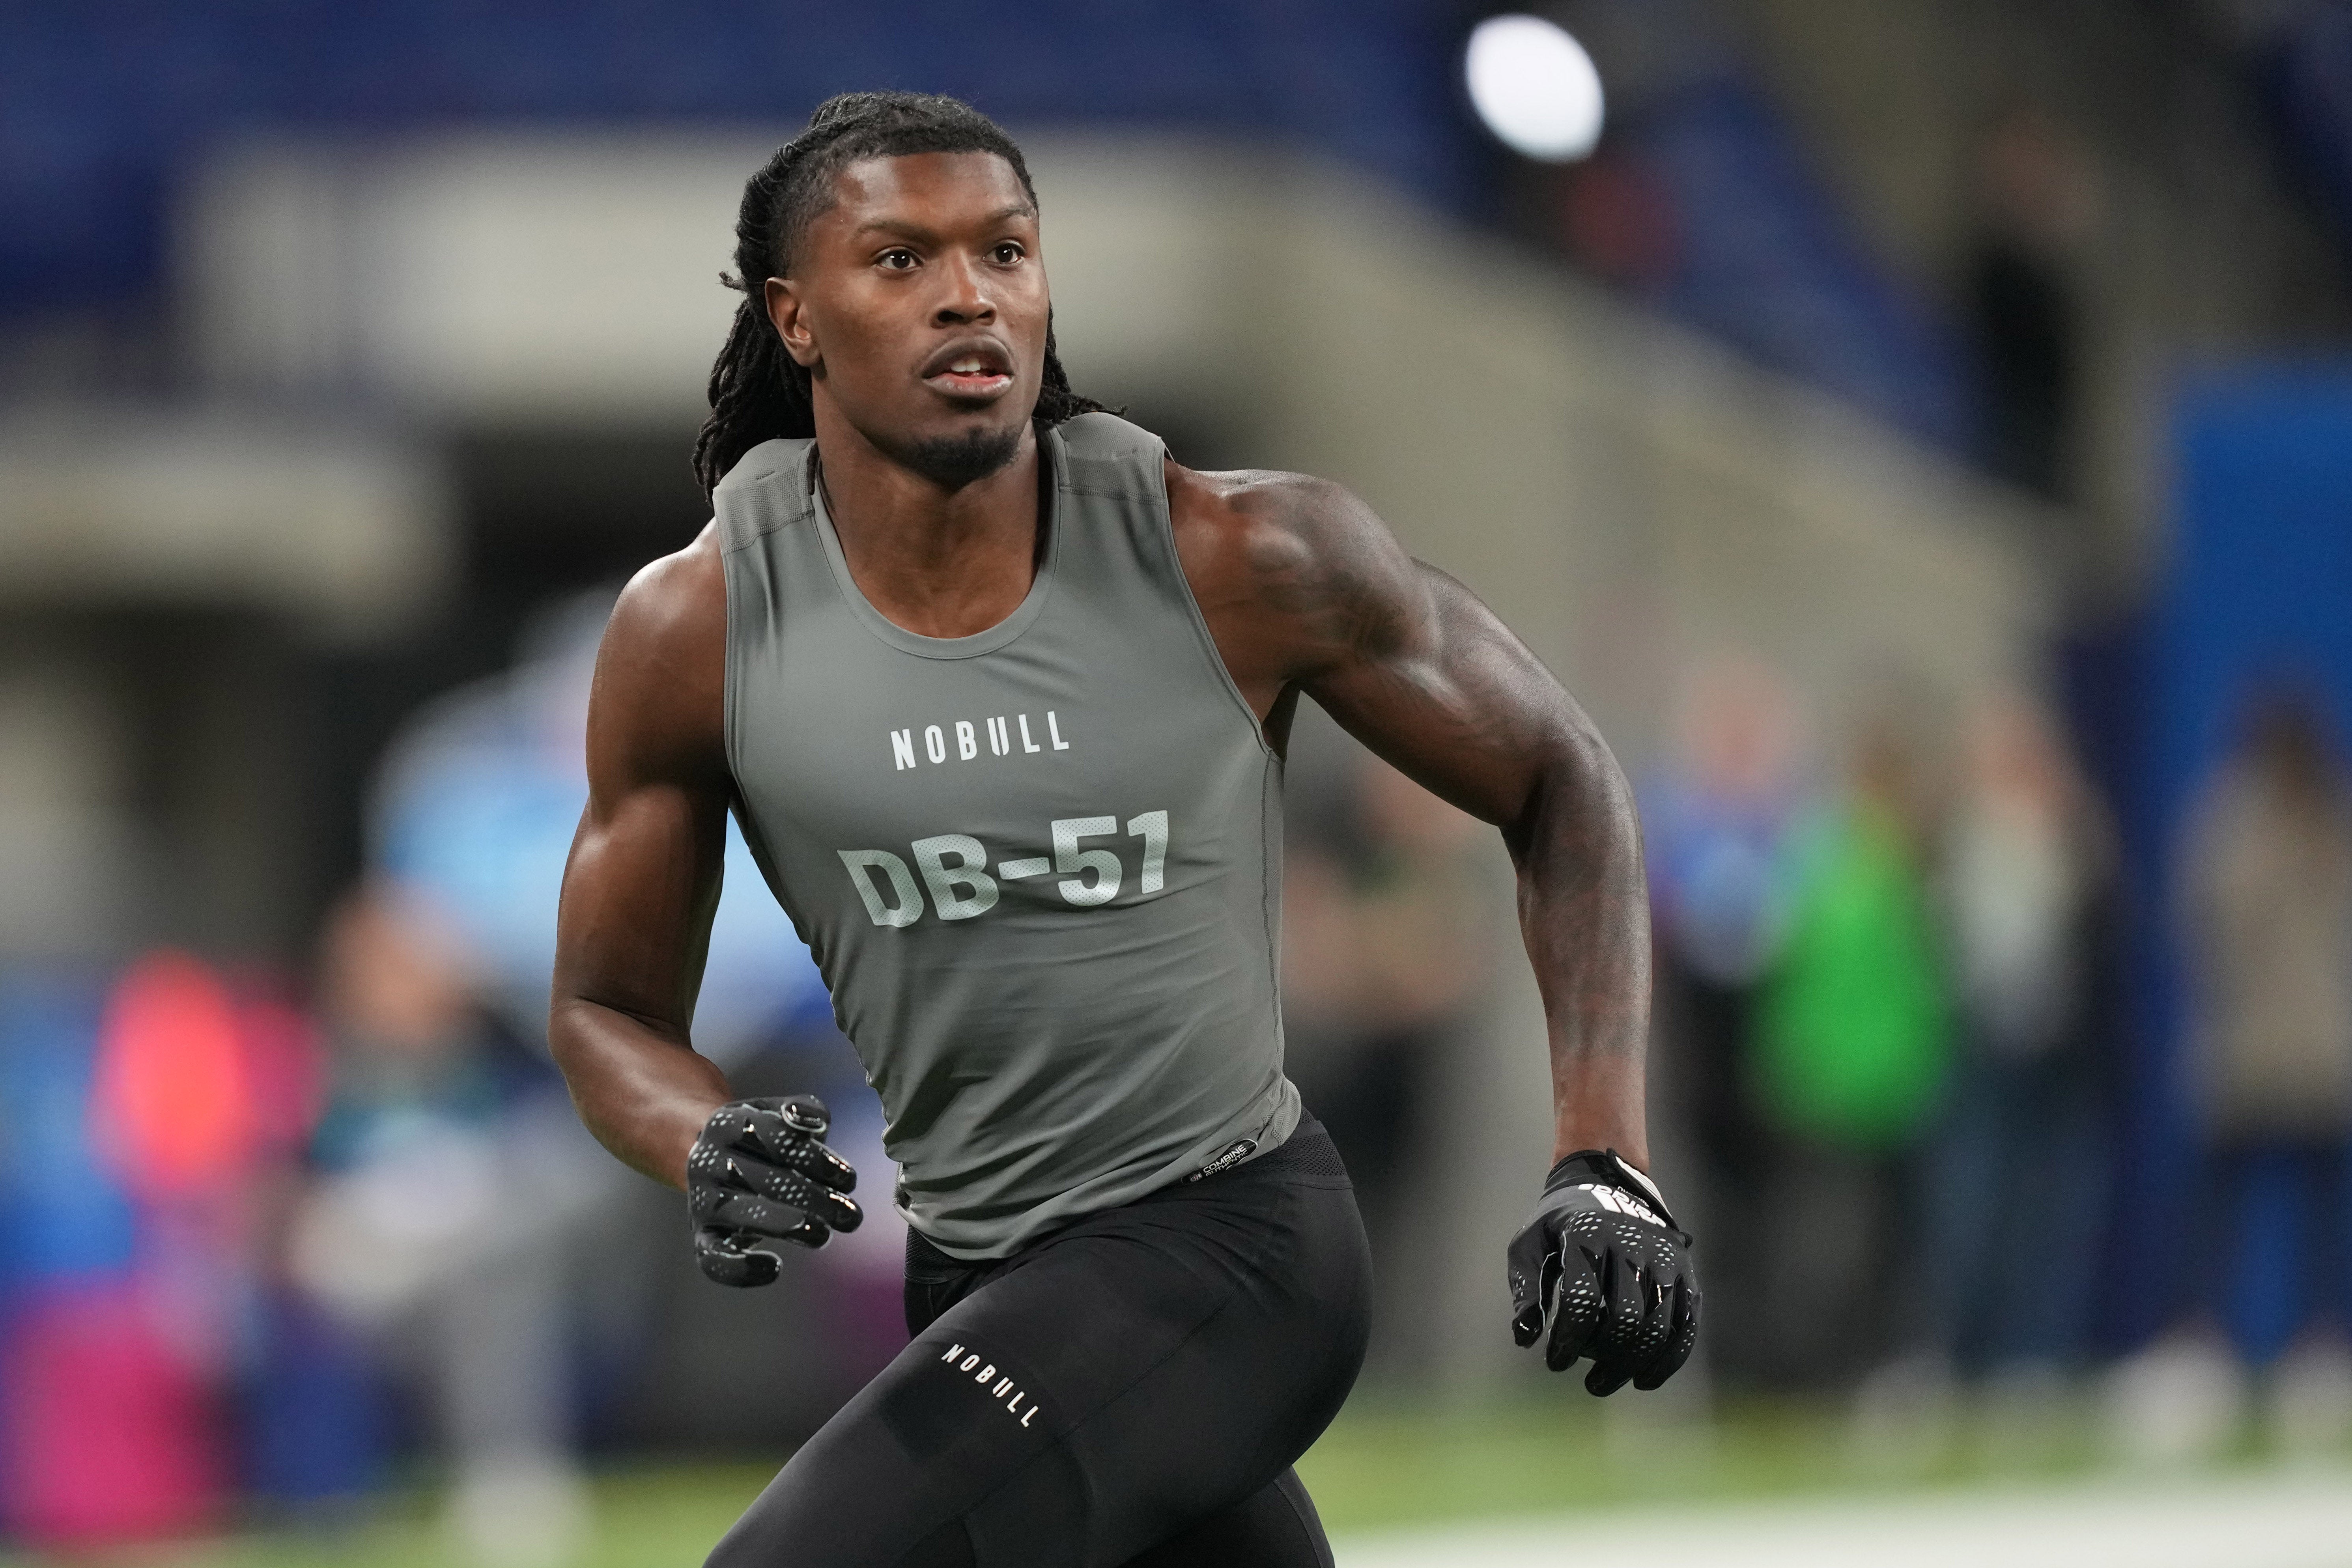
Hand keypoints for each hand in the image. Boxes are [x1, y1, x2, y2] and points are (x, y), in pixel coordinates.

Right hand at [687, 1094, 861, 1285]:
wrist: (709, 1157)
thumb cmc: (760, 1138)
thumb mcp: (779, 1113)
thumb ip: (804, 1111)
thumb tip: (814, 1121)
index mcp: (729, 1122)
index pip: (775, 1137)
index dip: (816, 1159)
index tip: (849, 1179)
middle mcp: (708, 1159)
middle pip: (766, 1179)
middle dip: (814, 1198)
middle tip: (851, 1215)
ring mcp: (702, 1199)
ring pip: (744, 1214)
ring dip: (786, 1226)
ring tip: (823, 1235)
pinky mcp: (701, 1234)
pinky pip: (713, 1258)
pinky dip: (740, 1269)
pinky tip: (774, 1267)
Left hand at [1506, 1148, 1698, 1394]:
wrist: (1607, 1183)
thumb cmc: (1559, 1223)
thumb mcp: (1529, 1242)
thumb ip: (1525, 1287)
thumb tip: (1525, 1338)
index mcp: (1587, 1234)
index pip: (1583, 1299)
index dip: (1568, 1339)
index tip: (1554, 1362)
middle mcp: (1631, 1244)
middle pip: (1625, 1316)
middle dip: (1604, 1359)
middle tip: (1587, 1381)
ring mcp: (1664, 1258)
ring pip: (1658, 1324)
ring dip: (1632, 1365)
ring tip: (1605, 1382)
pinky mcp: (1684, 1272)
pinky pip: (1686, 1323)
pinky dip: (1669, 1358)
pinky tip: (1645, 1380)